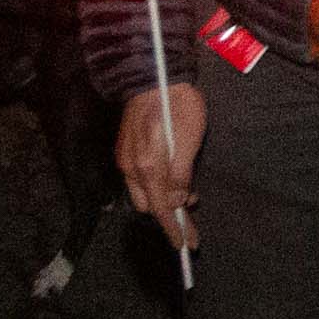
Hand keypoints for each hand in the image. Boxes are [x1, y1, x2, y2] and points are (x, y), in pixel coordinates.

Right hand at [118, 82, 203, 256]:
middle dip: (169, 215)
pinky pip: (138, 179)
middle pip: (148, 206)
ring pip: (142, 193)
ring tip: (187, 193)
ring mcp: (125, 159)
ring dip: (162, 199)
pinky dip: (153, 185)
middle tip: (193, 213)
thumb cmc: (177, 104)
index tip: (186, 245)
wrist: (151, 74)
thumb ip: (181, 175)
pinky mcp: (124, 150)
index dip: (175, 229)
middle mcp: (131, 167)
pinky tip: (170, 177)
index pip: (161, 209)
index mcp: (148, 167)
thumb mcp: (189, 140)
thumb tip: (176, 203)